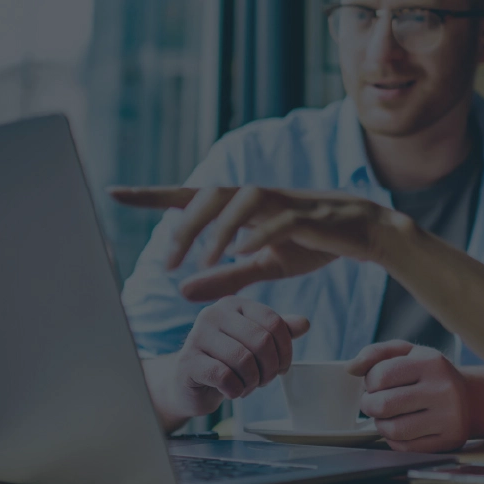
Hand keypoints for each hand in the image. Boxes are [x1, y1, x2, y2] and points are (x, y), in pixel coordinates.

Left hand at [110, 186, 410, 300]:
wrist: (369, 234)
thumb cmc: (315, 243)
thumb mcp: (264, 266)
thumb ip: (225, 278)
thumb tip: (180, 291)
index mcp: (244, 206)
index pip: (191, 195)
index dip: (153, 194)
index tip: (114, 192)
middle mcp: (260, 196)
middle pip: (211, 192)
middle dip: (185, 225)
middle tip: (169, 262)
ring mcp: (286, 201)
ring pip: (243, 198)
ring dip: (219, 228)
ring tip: (205, 260)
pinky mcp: (311, 214)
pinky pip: (280, 218)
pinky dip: (257, 233)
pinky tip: (241, 253)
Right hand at [160, 296, 308, 421]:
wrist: (189, 385)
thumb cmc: (226, 362)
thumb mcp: (255, 344)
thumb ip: (278, 332)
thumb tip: (304, 323)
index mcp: (234, 305)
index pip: (273, 321)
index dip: (285, 349)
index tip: (282, 367)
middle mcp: (213, 314)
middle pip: (261, 340)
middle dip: (270, 368)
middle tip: (264, 381)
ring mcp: (196, 336)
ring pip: (244, 359)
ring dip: (253, 381)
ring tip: (247, 386)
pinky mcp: (187, 362)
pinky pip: (225, 376)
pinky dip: (236, 390)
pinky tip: (232, 392)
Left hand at [348, 341, 471, 453]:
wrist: (471, 399)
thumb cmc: (431, 374)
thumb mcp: (409, 353)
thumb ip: (377, 353)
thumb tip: (350, 368)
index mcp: (431, 362)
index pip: (381, 375)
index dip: (370, 382)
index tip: (375, 383)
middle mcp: (443, 389)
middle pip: (384, 405)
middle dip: (370, 405)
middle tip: (374, 402)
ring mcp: (448, 417)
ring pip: (393, 430)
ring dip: (380, 424)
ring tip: (386, 416)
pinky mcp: (448, 441)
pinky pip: (405, 448)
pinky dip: (395, 440)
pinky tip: (401, 427)